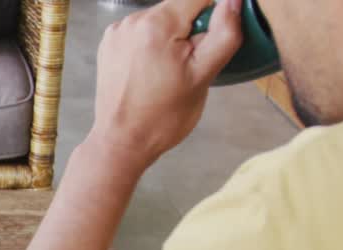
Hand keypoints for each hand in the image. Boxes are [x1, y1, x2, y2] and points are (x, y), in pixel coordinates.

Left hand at [89, 0, 242, 169]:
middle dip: (191, 29)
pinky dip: (152, 44)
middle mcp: (131, 21)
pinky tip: (151, 71)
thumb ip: (224, 32)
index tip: (208, 41)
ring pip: (160, 19)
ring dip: (172, 37)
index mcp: (156, 24)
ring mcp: (116, 32)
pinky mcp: (109, 44)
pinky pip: (141, 32)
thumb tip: (234, 0)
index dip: (212, 14)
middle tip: (188, 65)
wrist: (122, 142)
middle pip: (178, 7)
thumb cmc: (163, 116)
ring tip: (167, 72)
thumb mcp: (204, 75)